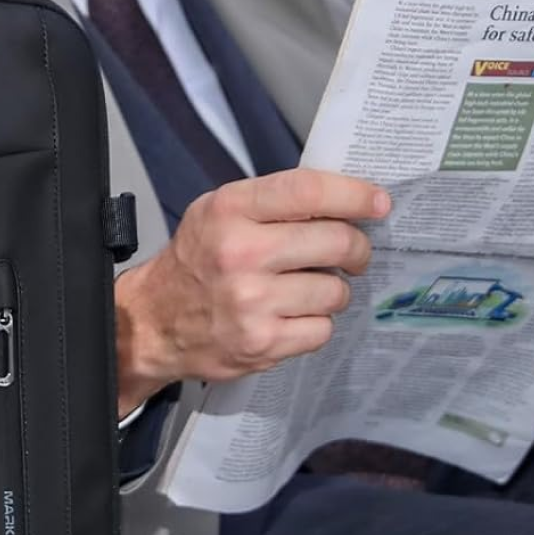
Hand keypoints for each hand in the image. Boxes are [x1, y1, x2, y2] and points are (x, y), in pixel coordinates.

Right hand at [112, 168, 387, 411]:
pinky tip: (291, 316)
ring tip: (308, 288)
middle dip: (356, 248)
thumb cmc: (198, 260)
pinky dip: (315, 323)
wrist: (154, 322)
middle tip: (353, 253)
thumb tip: (348, 201)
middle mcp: (240, 253)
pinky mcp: (262, 343)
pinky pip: (322, 329)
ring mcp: (251, 302)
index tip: (378, 203)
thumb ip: (275, 203)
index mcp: (230, 210)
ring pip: (336, 291)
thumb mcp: (220, 212)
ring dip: (333, 290)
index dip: (354, 195)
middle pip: (336, 242)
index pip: (308, 191)